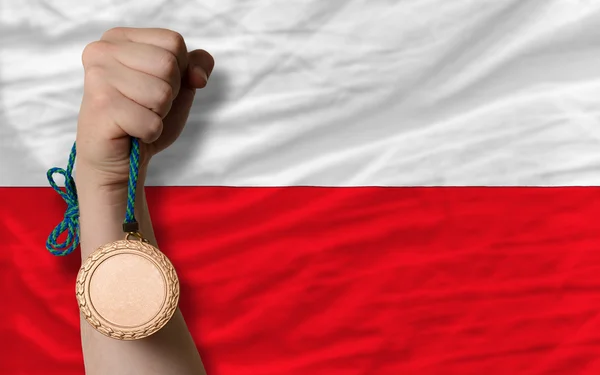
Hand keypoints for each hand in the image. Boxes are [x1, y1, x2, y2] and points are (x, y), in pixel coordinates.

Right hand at [75, 27, 213, 187]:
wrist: (118, 156)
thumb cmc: (143, 115)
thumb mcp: (178, 86)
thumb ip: (195, 66)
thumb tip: (199, 76)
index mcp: (119, 37)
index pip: (174, 41)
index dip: (179, 70)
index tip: (155, 85)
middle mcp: (102, 50)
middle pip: (168, 64)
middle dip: (169, 94)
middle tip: (145, 105)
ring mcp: (98, 77)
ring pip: (162, 94)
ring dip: (158, 114)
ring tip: (137, 116)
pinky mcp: (101, 107)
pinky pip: (151, 122)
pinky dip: (150, 133)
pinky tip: (131, 132)